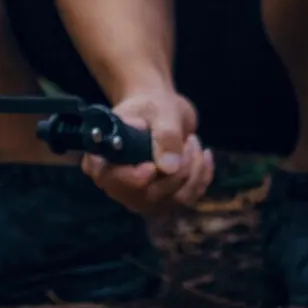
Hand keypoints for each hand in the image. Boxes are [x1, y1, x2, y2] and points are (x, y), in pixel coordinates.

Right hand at [81, 87, 214, 215]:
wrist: (160, 112)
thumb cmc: (151, 107)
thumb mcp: (159, 111)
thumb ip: (164, 136)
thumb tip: (168, 168)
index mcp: (103, 160)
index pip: (111, 180)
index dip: (131, 179)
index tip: (150, 167)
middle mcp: (119, 185)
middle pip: (149, 195)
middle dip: (177, 170)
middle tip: (188, 139)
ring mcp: (142, 197)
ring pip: (174, 199)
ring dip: (193, 170)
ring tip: (193, 141)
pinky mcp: (164, 200)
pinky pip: (190, 197)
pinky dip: (202, 175)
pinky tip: (204, 154)